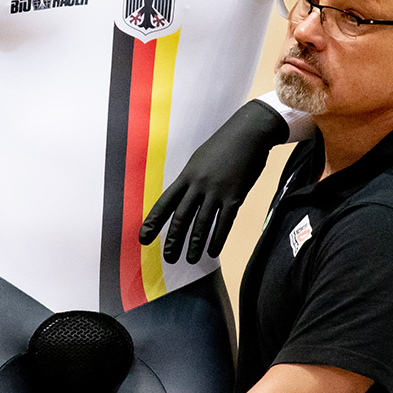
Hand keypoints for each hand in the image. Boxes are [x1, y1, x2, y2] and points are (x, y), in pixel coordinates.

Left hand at [139, 99, 287, 263]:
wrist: (249, 133)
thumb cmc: (225, 145)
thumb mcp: (200, 159)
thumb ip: (192, 179)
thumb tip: (185, 197)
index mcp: (187, 175)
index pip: (165, 203)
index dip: (153, 222)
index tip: (143, 238)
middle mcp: (198, 184)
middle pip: (181, 217)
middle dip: (173, 240)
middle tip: (169, 258)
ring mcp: (217, 191)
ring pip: (202, 224)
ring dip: (195, 245)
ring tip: (190, 259)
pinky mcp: (235, 196)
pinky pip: (224, 222)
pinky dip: (217, 239)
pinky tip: (213, 252)